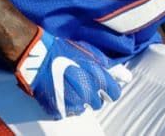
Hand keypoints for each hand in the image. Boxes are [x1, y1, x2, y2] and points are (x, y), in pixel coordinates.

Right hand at [15, 27, 132, 118]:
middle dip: (92, 94)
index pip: (114, 94)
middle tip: (80, 83)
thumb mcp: (91, 54)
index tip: (102, 86)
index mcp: (98, 80)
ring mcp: (73, 104)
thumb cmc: (64, 52)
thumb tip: (127, 77)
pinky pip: (68, 112)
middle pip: (98, 103)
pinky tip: (60, 92)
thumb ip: (110, 67)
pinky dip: (65, 105)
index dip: (109, 90)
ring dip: (79, 100)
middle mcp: (88, 94)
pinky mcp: (59, 111)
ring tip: (68, 86)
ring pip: (83, 108)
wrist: (38, 58)